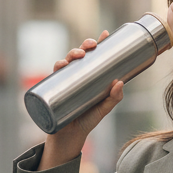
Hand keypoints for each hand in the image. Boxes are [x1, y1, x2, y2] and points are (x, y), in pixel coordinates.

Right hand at [38, 31, 120, 170]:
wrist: (69, 138)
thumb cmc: (87, 121)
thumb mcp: (103, 109)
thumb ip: (113, 98)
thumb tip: (120, 82)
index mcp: (88, 77)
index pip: (93, 57)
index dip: (98, 44)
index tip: (105, 34)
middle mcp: (75, 77)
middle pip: (79, 56)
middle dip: (84, 46)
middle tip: (91, 46)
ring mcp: (64, 82)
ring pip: (66, 62)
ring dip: (71, 54)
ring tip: (78, 56)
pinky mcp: (54, 90)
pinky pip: (53, 76)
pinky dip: (56, 68)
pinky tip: (61, 65)